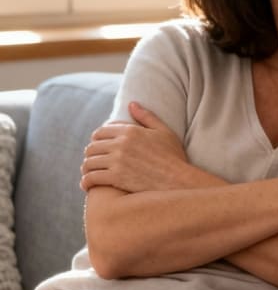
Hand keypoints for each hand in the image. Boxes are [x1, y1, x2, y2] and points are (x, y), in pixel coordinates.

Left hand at [81, 102, 197, 192]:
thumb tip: (131, 104)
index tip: (98, 147)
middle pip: (92, 147)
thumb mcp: (164, 132)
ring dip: (86, 169)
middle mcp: (121, 144)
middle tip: (93, 162)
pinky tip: (88, 185)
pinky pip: (91, 178)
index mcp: (130, 131)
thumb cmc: (174, 156)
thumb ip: (147, 116)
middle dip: (91, 155)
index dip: (96, 140)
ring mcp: (117, 161)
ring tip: (89, 174)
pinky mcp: (116, 177)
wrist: (179, 180)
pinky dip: (86, 182)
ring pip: (89, 163)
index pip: (100, 132)